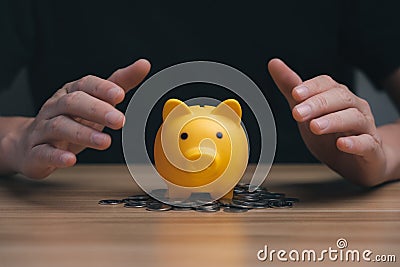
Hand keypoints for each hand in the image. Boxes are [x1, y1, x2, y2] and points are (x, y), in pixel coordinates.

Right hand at [8, 59, 150, 178]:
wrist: (31, 143)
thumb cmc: (71, 119)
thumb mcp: (97, 100)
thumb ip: (119, 84)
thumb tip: (144, 64)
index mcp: (71, 92)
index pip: (86, 85)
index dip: (102, 88)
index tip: (119, 94)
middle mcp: (55, 107)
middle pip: (72, 103)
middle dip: (97, 110)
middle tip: (119, 120)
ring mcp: (43, 129)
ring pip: (60, 126)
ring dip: (83, 134)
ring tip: (105, 142)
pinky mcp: (36, 151)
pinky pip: (43, 152)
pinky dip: (56, 156)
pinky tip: (70, 160)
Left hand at [268, 58, 386, 185]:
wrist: (357, 162)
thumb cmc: (331, 135)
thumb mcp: (307, 111)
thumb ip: (291, 88)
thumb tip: (274, 63)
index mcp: (338, 97)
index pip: (327, 84)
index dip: (311, 88)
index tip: (295, 94)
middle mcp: (354, 108)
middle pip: (340, 98)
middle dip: (318, 104)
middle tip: (298, 113)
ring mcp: (365, 128)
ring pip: (354, 118)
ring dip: (333, 121)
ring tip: (315, 127)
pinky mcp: (372, 149)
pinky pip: (367, 143)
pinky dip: (355, 143)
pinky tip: (342, 144)